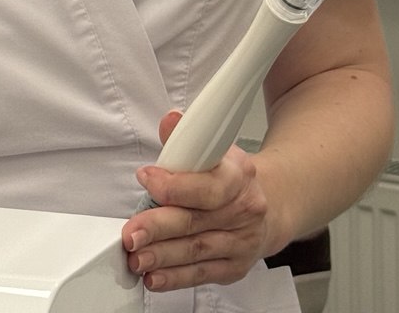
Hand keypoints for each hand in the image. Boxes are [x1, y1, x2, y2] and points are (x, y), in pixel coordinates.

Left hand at [120, 111, 274, 293]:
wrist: (266, 204)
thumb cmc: (230, 177)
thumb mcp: (213, 149)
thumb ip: (185, 139)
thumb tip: (170, 121)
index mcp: (239, 175)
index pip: (207, 184)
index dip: (173, 184)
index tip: (145, 178)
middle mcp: (244, 210)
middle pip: (195, 221)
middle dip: (158, 228)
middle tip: (132, 233)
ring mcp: (241, 241)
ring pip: (196, 250)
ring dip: (162, 256)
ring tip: (136, 256)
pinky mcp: (234, 267)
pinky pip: (202, 273)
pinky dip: (176, 277)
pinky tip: (154, 276)